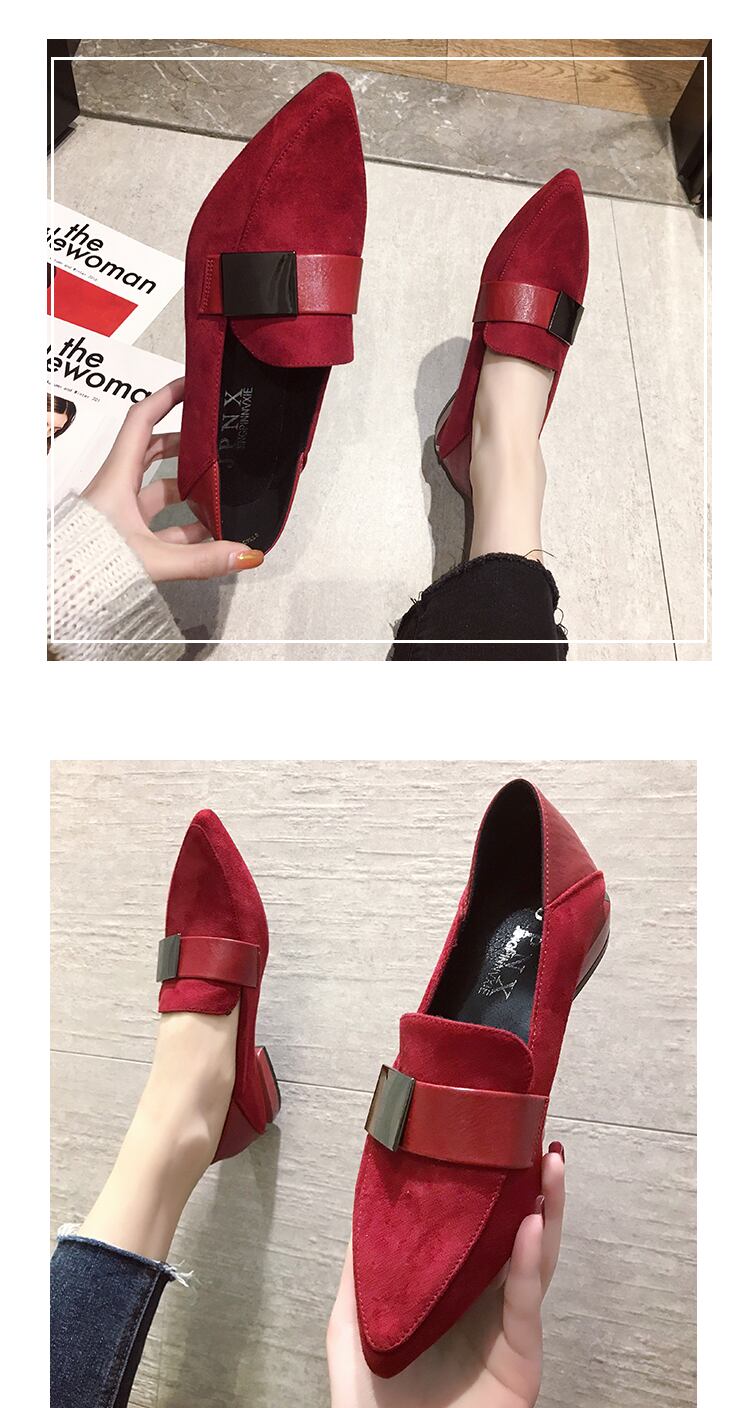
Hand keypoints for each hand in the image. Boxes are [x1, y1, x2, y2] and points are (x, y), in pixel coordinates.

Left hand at [82, 378, 262, 581]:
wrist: (64, 594)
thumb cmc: (94, 565)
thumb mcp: (154, 559)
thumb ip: (202, 559)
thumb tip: (246, 553)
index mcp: (117, 478)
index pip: (141, 422)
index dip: (166, 399)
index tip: (191, 386)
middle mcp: (118, 489)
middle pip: (154, 452)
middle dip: (187, 445)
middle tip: (216, 440)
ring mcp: (121, 513)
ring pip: (160, 490)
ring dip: (190, 490)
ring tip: (223, 490)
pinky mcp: (127, 535)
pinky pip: (161, 523)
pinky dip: (185, 525)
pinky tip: (211, 533)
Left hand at [327, 1144, 565, 1407]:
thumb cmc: (371, 1402)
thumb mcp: (352, 1327)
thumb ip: (359, 1272)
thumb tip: (365, 1206)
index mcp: (450, 1289)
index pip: (477, 1227)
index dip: (487, 1184)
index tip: (488, 1136)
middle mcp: (484, 1301)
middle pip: (515, 1232)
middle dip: (530, 1185)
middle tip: (534, 1138)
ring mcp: (506, 1327)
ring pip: (533, 1257)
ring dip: (547, 1208)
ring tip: (549, 1164)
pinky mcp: (520, 1357)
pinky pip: (526, 1300)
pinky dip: (529, 1260)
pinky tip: (533, 1222)